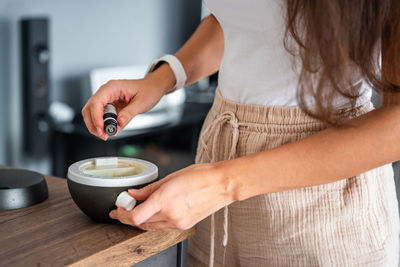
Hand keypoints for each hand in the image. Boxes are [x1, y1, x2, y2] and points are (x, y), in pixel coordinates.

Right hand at [81, 65, 174, 139]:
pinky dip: (102, 124)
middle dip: (93, 123)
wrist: (152, 87)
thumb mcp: (141, 103)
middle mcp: (106, 92)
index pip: (97, 102)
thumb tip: (119, 123)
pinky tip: (108, 131)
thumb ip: (129, 113)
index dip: (96, 117)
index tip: (101, 128)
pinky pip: (100, 116)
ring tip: (105, 135)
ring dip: (95, 125)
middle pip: (90, 108)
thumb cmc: (148, 90)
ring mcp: (107, 99)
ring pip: (92, 113)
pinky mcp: (109, 105)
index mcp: (112, 87)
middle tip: (102, 135)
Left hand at [109, 163, 235, 230]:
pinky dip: (153, 222)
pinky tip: (151, 214)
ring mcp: (178, 222)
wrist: (222, 185)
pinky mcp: (184, 226)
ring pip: (150, 227)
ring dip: (140, 220)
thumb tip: (133, 194)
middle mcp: (170, 214)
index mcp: (165, 199)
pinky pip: (162, 227)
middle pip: (140, 223)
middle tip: (122, 209)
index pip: (135, 216)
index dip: (122, 215)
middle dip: (128, 217)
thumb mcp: (171, 177)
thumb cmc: (201, 176)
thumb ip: (149, 189)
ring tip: (135, 211)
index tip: (117, 209)